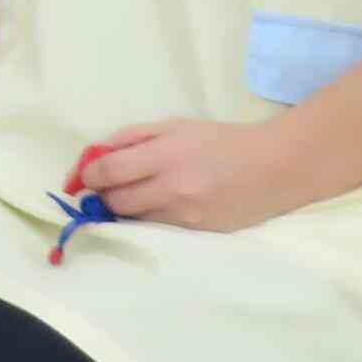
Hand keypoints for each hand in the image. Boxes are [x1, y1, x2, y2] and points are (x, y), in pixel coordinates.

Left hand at [80, 118, 308, 234]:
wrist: (276, 167)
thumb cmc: (221, 140)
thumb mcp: (173, 126)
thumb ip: (129, 139)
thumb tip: (91, 157)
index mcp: (166, 155)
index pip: (108, 172)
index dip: (87, 176)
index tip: (85, 176)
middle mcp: (173, 189)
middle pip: (115, 202)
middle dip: (103, 195)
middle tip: (108, 186)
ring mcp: (186, 216)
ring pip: (133, 220)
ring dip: (125, 209)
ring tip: (138, 193)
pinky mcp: (198, 234)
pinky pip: (157, 229)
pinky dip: (149, 219)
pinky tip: (161, 205)